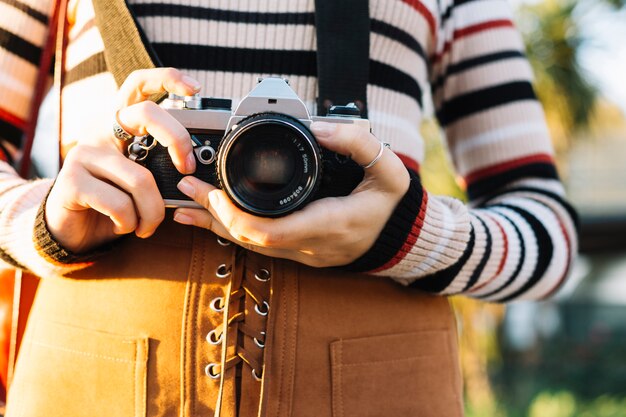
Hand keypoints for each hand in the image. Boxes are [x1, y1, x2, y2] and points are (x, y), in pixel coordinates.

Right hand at [45, 68, 200, 252]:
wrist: (73, 231)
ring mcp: (83, 154)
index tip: (195, 89)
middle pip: (146, 113)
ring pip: (142, 179)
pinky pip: (121, 204)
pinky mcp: (71, 181)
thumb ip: (161, 165)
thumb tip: (195, 167)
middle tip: (187, 169)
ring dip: (153, 212)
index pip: (139, 84)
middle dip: (178, 140)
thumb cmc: (115, 203)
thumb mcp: (143, 178)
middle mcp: (100, 131)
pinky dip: (130, 223)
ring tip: (147, 225)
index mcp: (119, 125)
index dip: (167, 78)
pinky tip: (122, 226)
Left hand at [173, 122, 409, 266]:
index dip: (236, 216)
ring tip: (186, 207)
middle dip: (214, 216)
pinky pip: (261, 247)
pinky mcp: (300, 254)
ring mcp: (304, 255)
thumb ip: (357, 142)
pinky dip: (234, 232)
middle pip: (251, 240)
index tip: (216, 190)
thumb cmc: (392, 204)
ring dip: (217, 227)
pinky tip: (214, 221)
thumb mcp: (389, 169)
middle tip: (186, 188)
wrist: (400, 236)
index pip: (271, 232)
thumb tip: (318, 127)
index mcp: (331, 224)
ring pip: (251, 247)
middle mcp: (312, 247)